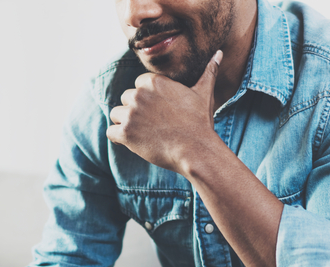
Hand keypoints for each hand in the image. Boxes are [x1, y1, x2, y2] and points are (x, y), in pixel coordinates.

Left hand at [107, 50, 222, 173]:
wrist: (196, 150)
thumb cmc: (200, 122)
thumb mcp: (204, 93)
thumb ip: (208, 71)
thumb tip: (219, 53)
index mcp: (153, 81)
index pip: (138, 86)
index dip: (148, 100)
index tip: (160, 112)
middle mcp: (139, 94)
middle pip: (126, 99)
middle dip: (136, 112)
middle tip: (155, 125)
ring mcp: (130, 113)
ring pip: (116, 115)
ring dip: (126, 125)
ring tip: (146, 134)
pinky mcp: (125, 132)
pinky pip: (110, 132)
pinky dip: (119, 138)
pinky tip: (136, 142)